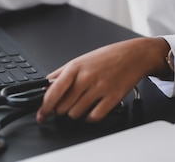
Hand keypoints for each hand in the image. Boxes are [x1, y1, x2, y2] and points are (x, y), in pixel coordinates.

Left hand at [36, 37, 170, 122]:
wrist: (133, 55)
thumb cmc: (106, 57)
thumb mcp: (80, 60)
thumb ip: (61, 74)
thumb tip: (45, 85)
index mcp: (75, 68)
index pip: (53, 91)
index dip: (44, 107)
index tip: (41, 115)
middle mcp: (86, 78)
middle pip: (63, 107)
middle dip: (61, 110)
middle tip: (66, 105)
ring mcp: (100, 88)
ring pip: (76, 114)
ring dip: (75, 114)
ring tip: (81, 105)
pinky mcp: (113, 98)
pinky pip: (94, 117)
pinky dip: (89, 118)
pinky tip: (91, 110)